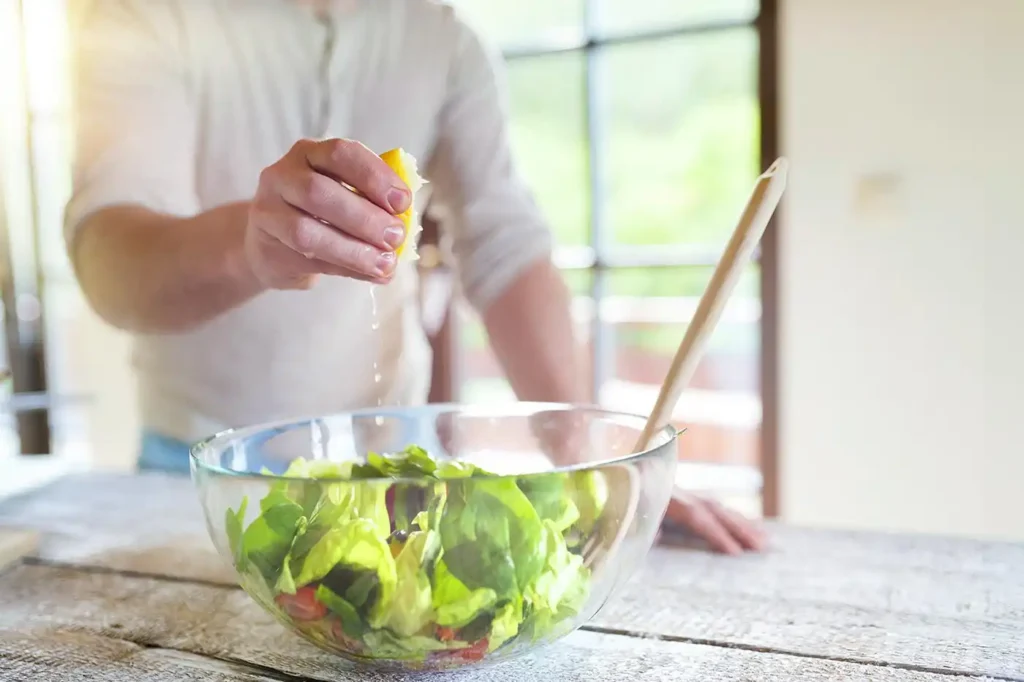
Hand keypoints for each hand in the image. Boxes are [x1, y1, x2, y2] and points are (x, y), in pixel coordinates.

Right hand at [245, 138, 410, 289]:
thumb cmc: (321, 213)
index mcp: (309, 153)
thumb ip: (373, 202)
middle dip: (365, 218)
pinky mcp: (266, 248)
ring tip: (385, 264)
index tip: (403, 202)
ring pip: (307, 232)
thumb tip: (407, 225)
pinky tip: (371, 274)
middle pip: (318, 192)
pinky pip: (307, 260)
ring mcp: (268, 212)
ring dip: (353, 250)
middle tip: (396, 237)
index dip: (374, 176)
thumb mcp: (346, 196)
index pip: (340, 153)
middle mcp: (281, 176)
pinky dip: (346, 268)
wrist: (272, 243)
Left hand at [528, 410, 766, 555]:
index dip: (713, 532)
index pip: (691, 512)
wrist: (574, 434)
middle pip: (710, 505)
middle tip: (763, 548)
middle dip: (737, 527)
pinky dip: (722, 517)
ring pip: (711, 504)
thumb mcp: (594, 489)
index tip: (733, 553)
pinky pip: (700, 504)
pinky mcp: (665, 489)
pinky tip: (737, 529)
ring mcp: (669, 485)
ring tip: (764, 542)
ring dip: (737, 523)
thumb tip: (645, 533)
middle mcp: (667, 483)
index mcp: (653, 484)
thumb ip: (618, 510)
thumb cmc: (580, 465)